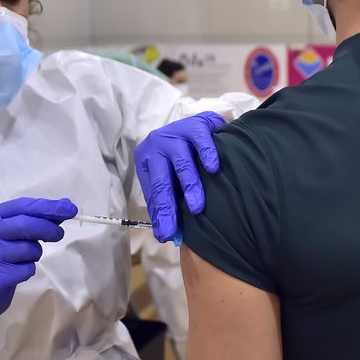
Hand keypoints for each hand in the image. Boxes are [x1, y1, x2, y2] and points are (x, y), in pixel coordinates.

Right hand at [0, 197, 76, 327]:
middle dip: (47, 228)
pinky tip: (17, 271)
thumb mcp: (11, 234)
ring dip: (36, 253)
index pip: (21, 206)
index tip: (69, 209)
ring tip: (25, 258)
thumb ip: (33, 219)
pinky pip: (25, 269)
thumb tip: (65, 207)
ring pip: (27, 249)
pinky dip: (28, 270)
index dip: (47, 206)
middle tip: (58, 234)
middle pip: (24, 225)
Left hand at [134, 112, 226, 241]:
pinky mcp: (195, 123)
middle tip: (173, 227)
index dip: (159, 214)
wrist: (199, 125)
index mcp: (146, 160)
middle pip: (161, 178)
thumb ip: (170, 202)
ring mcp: (175, 132)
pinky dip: (206, 153)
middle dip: (168, 206)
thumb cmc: (183, 157)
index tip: (165, 234)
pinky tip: (213, 168)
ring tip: (196, 206)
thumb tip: (171, 236)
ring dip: (189, 184)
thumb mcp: (172, 178)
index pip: (152, 191)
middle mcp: (156, 145)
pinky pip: (200, 139)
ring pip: (180, 160)